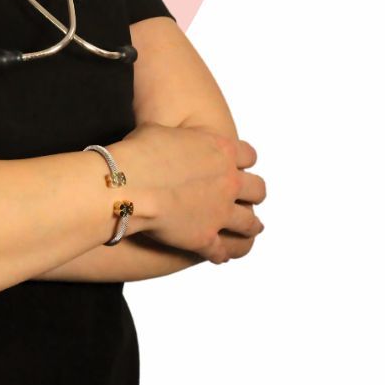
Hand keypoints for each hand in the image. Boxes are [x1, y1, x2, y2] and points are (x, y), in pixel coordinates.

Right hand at [116, 121, 266, 264]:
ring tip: (249, 228)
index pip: (248, 154)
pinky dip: (220, 252)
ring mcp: (220, 212)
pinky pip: (221, 250)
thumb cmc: (138, 153)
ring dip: (250, 225)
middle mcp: (228, 182)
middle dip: (253, 193)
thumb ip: (176, 138)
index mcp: (220, 151)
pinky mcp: (205, 237)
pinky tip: (217, 254)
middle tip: (245, 196)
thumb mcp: (158, 131)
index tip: (235, 164)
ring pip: (250, 223)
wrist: (127, 185)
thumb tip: (168, 140)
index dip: (242, 160)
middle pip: (258, 190)